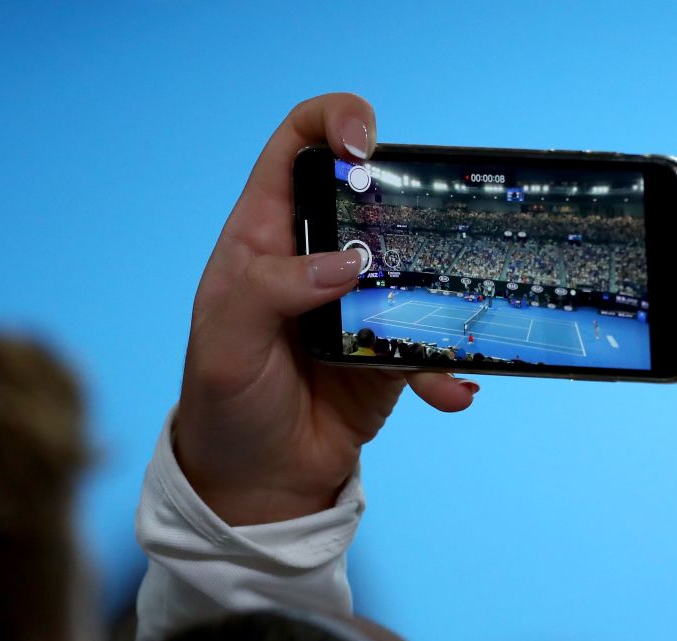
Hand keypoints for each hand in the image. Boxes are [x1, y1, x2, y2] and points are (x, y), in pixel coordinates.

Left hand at [174, 93, 477, 525]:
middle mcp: (319, 255)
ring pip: (416, 261)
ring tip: (451, 319)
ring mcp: (362, 299)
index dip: (332, 122)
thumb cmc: (225, 404)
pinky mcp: (393, 345)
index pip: (297, 147)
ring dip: (441, 286)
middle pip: (373, 194)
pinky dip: (447, 365)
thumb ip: (270, 291)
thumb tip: (350, 265)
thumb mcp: (224, 343)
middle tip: (428, 230)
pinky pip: (434, 338)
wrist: (261, 481)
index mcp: (266, 234)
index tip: (366, 141)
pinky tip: (450, 393)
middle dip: (409, 198)